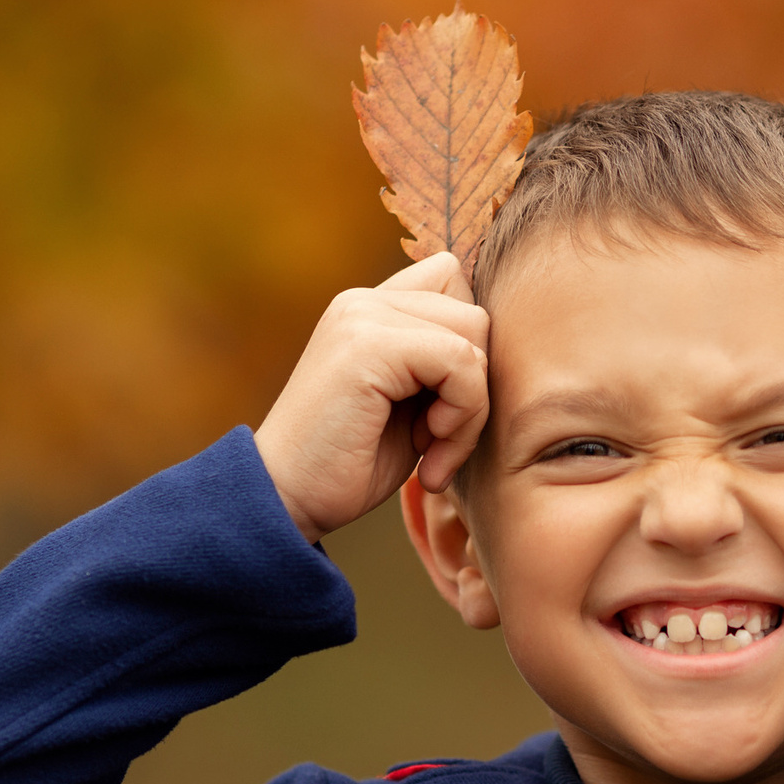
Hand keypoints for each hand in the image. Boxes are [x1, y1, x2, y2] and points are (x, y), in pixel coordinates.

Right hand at [255, 251, 489, 543]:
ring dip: (470, 406)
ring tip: (433, 450)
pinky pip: (461, 362)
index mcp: (370, 309)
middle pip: (474, 313)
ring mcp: (363, 316)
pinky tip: (428, 453)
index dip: (467, 348)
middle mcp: (364, 302)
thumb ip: (443, 366)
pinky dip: (462, 416)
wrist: (286, 501)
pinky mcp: (368, 344)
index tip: (440, 411)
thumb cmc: (349, 465)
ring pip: (474, 334)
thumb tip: (496, 348)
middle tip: (440, 441)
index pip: (455, 282)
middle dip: (475, 385)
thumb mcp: (410, 406)